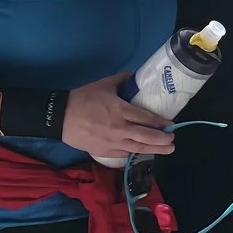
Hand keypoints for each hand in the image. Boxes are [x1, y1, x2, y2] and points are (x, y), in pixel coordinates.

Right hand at [61, 75, 176, 159]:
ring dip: (155, 150)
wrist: (60, 117)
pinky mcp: (104, 152)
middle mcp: (120, 129)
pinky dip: (136, 154)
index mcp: (121, 110)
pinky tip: (144, 153)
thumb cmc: (83, 99)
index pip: (147, 118)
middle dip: (163, 139)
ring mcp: (112, 143)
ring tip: (167, 150)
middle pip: (147, 137)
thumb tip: (136, 77)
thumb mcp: (104, 84)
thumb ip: (123, 80)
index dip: (162, 122)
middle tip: (172, 139)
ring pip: (138, 149)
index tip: (171, 124)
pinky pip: (124, 155)